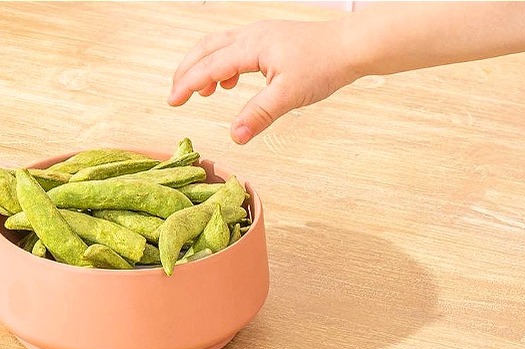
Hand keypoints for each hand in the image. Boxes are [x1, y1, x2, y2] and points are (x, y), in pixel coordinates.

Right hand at [168, 19, 358, 144]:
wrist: (351, 45)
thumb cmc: (324, 65)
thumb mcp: (289, 95)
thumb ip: (258, 115)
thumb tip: (234, 137)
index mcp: (251, 46)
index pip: (209, 66)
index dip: (187, 84)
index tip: (172, 102)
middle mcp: (251, 35)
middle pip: (206, 49)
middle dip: (187, 71)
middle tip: (175, 95)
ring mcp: (260, 34)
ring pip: (218, 46)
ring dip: (203, 66)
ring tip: (201, 93)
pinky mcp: (269, 39)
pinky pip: (234, 47)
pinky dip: (222, 64)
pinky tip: (229, 82)